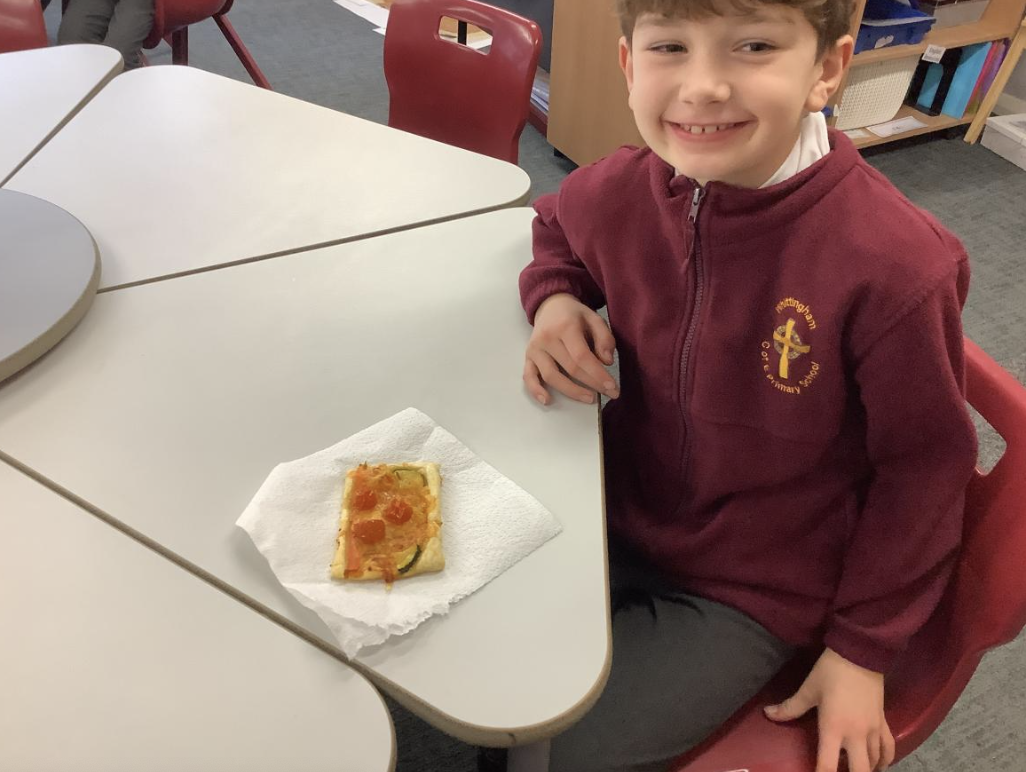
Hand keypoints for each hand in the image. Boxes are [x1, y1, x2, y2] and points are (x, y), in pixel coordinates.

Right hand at [524, 293, 618, 405]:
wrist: (550, 306)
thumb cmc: (575, 316)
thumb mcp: (594, 318)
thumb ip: (604, 338)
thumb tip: (606, 362)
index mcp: (565, 327)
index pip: (582, 356)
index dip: (598, 374)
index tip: (612, 387)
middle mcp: (547, 338)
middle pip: (570, 368)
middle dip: (592, 384)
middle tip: (609, 394)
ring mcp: (535, 349)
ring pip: (551, 376)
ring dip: (571, 391)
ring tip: (590, 398)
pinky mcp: (527, 357)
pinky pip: (529, 376)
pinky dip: (536, 390)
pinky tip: (548, 401)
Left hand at [764, 648, 894, 771]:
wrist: (860, 653)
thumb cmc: (831, 671)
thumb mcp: (808, 689)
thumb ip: (790, 707)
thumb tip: (768, 714)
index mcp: (833, 728)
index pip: (828, 766)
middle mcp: (856, 735)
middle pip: (859, 771)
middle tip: (838, 769)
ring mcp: (873, 730)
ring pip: (875, 763)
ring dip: (865, 770)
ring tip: (853, 768)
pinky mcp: (884, 722)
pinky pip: (888, 748)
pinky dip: (884, 760)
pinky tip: (878, 764)